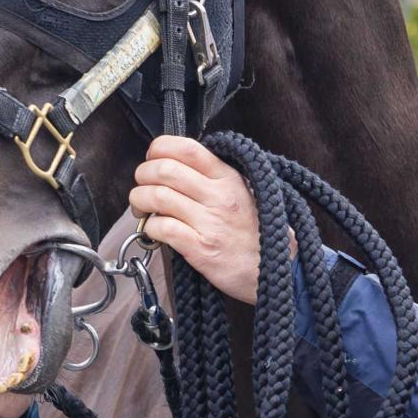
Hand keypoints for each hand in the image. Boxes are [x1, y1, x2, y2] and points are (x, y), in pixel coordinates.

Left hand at [125, 137, 289, 305]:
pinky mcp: (201, 249)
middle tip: (141, 186)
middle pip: (164, 169)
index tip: (152, 158)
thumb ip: (214, 177)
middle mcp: (219, 196)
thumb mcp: (243, 192)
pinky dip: (149, 227)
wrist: (277, 270)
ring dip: (139, 201)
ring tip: (142, 210)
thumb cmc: (255, 232)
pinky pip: (162, 228)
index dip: (159, 148)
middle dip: (142, 176)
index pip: (186, 148)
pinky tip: (154, 231)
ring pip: (157, 196)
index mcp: (227, 177)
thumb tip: (175, 163)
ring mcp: (210, 222)